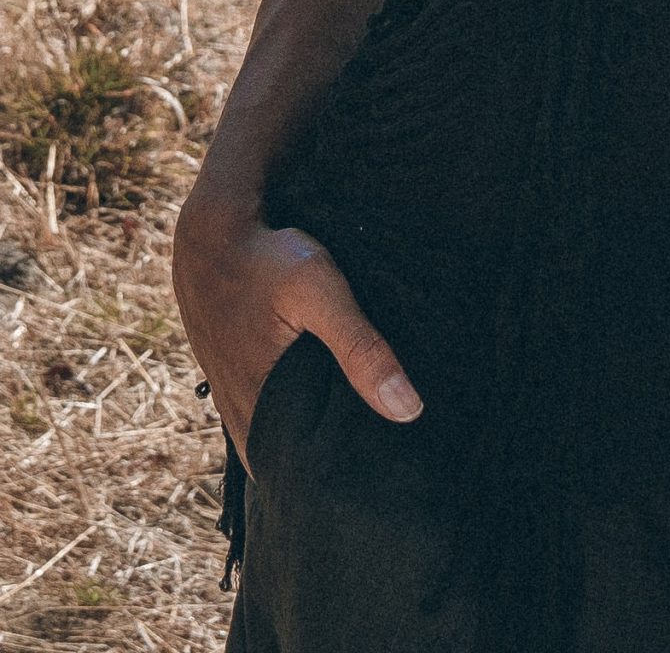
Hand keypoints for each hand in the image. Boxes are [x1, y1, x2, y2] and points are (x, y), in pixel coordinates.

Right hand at [174, 201, 423, 477]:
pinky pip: (268, 411)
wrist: (210, 230)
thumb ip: (360, 346)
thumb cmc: (265, 258)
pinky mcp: (234, 374)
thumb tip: (408, 410)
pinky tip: (327, 400)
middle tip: (382, 468)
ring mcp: (232, 396)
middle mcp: (240, 414)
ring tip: (363, 438)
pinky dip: (295, 414)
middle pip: (292, 461)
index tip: (380, 490)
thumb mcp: (319, 291)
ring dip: (311, 438)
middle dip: (330, 466)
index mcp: (258, 411)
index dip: (338, 486)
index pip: (301, 478)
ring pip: (280, 436)